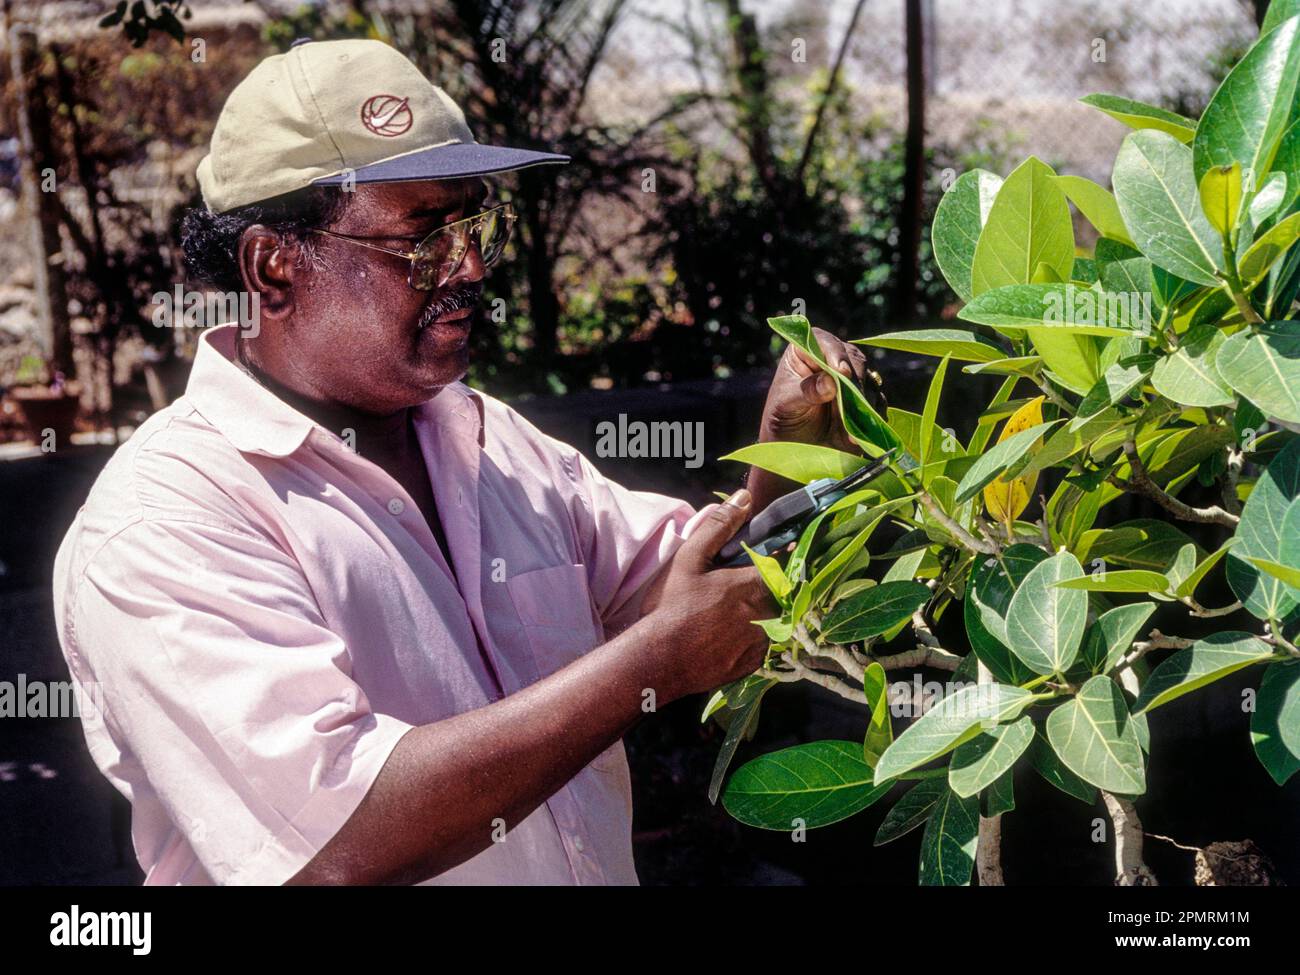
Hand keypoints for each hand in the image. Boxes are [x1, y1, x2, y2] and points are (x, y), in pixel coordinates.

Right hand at [639, 490, 773, 699]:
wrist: (659, 660)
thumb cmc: (673, 606)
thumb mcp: (690, 559)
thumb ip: (719, 526)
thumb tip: (743, 498)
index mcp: (757, 585)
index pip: (784, 566)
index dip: (776, 562)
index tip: (765, 561)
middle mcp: (768, 614)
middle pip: (778, 594)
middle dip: (762, 589)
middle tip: (732, 592)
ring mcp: (762, 642)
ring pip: (770, 620)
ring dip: (756, 615)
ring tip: (724, 617)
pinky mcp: (752, 665)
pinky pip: (759, 645)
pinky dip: (747, 639)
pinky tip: (723, 637)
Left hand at [747, 328, 886, 510]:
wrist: (794, 451)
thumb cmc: (783, 421)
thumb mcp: (786, 406)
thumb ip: (806, 391)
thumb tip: (830, 381)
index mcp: (806, 351)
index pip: (825, 343)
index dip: (835, 354)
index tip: (841, 372)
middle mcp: (832, 359)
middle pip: (854, 360)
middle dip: (854, 383)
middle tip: (850, 404)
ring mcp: (852, 379)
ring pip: (869, 382)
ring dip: (863, 404)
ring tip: (850, 428)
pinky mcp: (866, 400)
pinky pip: (878, 403)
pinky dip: (872, 417)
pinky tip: (860, 433)